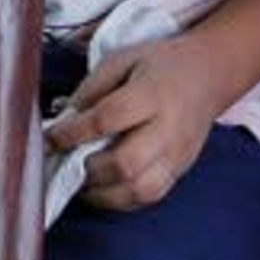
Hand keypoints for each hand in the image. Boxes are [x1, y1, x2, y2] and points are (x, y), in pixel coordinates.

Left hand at [47, 33, 234, 212]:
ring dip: (104, 193)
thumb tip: (63, 120)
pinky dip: (122, 200)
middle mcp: (168, 128)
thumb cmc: (160, 64)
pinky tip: (105, 188)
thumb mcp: (123, 59)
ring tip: (84, 182)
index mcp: (152, 93)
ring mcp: (177, 154)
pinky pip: (151, 197)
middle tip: (69, 164)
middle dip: (90, 169)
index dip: (73, 133)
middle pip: (127, 163)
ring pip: (140, 190)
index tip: (49, 139)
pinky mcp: (181, 170)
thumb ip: (92, 88)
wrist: (210, 74)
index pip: (108, 119)